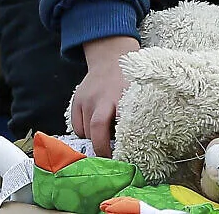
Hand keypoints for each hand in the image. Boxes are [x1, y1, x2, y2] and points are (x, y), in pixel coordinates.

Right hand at [71, 35, 138, 157]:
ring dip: (95, 141)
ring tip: (105, 144)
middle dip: (102, 148)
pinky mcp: (76, 100)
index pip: (120, 123)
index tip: (125, 157)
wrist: (110, 58)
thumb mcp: (138, 94)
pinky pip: (77, 126)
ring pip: (86, 130)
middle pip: (97, 128)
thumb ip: (137, 114)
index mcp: (122, 96)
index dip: (121, 142)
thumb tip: (141, 143)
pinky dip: (84, 134)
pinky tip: (94, 131)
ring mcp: (87, 98)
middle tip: (110, 161)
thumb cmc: (128, 82)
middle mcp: (102, 97)